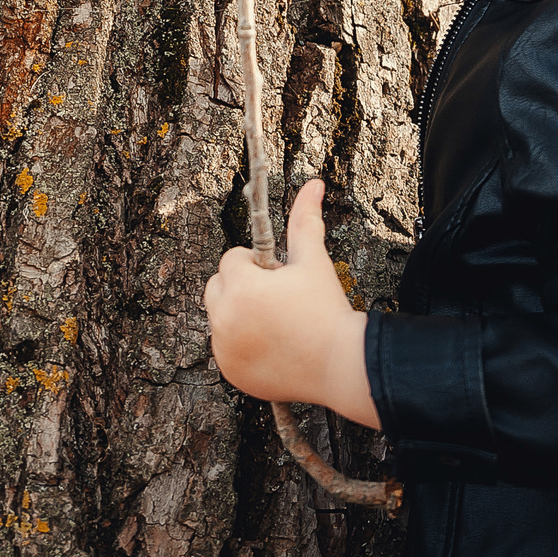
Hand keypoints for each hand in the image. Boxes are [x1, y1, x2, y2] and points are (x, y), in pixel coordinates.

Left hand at [201, 179, 380, 428]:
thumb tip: (313, 184)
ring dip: (238, 313)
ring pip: (219, 315)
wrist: (340, 365)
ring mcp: (224, 348)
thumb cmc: (326, 310)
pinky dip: (238, 343)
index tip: (280, 279)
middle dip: (241, 286)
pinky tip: (270, 344)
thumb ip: (305, 220)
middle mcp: (224, 318)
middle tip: (277, 299)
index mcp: (240, 287)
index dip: (258, 266)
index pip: (232, 259)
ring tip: (276, 322)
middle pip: (217, 285)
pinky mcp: (229, 372)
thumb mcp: (313, 261)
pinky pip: (223, 346)